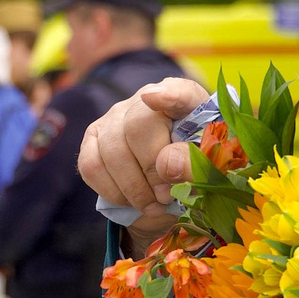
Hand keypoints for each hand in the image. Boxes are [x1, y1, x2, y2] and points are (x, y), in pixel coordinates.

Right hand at [77, 77, 213, 253]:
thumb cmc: (194, 171)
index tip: (158, 98)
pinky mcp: (93, 138)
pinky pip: (91, 166)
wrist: (170, 185)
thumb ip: (195, 166)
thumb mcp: (207, 172)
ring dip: (132, 188)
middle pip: (137, 127)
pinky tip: (130, 200)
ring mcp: (115, 117)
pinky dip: (111, 190)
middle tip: (166, 197)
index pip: (180, 92)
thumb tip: (167, 165)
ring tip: (153, 205)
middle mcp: (146, 101)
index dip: (170, 95)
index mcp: (187, 102)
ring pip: (111, 151)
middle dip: (151, 171)